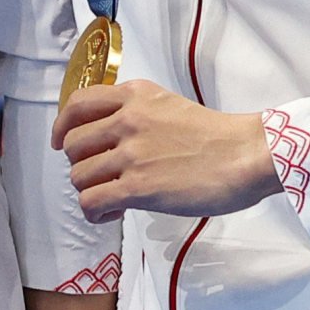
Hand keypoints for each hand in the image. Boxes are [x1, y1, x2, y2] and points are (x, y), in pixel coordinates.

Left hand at [57, 79, 280, 219]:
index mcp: (135, 96)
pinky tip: (113, 213)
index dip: (63, 127)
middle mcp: (128, 121)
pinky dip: (95, 213)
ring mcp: (131, 154)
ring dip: (91, 192)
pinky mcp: (138, 186)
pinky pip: (91, 202)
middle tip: (102, 177)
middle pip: (73, 145)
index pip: (77, 104)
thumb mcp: (168, 106)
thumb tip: (107, 138)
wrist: (246, 155)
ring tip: (113, 199)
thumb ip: (136, 113)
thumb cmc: (216, 136)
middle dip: (82, 165)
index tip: (63, 142)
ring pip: (79, 176)